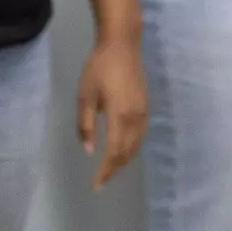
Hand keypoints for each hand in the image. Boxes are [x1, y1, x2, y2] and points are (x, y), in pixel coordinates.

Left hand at [77, 37, 147, 190]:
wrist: (122, 44)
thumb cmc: (99, 68)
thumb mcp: (85, 96)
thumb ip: (86, 125)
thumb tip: (90, 151)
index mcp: (119, 116)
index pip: (113, 152)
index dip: (105, 171)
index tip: (96, 185)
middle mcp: (136, 118)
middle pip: (127, 152)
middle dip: (115, 169)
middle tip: (101, 181)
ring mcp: (144, 112)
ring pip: (137, 145)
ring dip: (125, 160)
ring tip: (111, 170)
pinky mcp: (146, 107)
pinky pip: (141, 136)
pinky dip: (133, 149)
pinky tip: (124, 150)